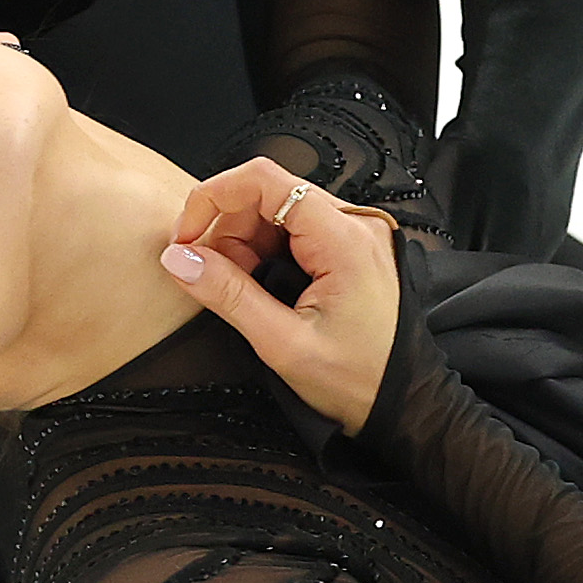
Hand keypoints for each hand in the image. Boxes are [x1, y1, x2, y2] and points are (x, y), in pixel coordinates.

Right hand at [163, 158, 404, 433]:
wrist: (402, 402)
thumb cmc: (357, 380)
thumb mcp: (282, 344)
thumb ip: (228, 295)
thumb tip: (180, 259)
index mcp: (344, 239)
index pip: (265, 180)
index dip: (213, 197)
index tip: (186, 236)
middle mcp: (354, 224)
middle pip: (268, 192)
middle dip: (226, 228)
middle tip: (209, 274)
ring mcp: (354, 232)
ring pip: (277, 209)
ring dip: (243, 241)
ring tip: (238, 287)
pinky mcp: (349, 246)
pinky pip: (295, 229)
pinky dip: (265, 250)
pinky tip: (259, 284)